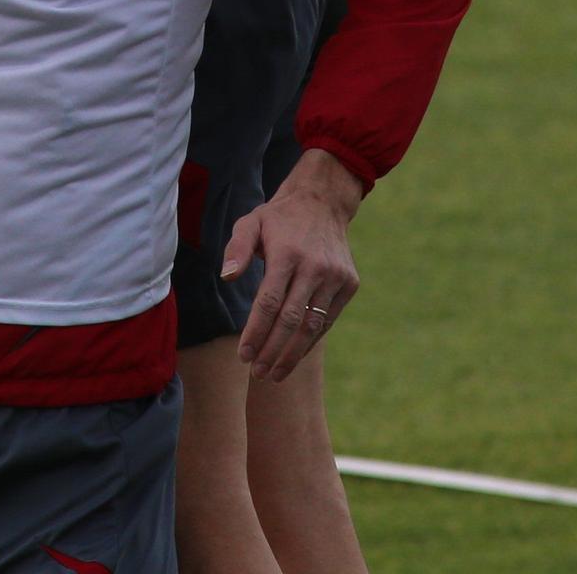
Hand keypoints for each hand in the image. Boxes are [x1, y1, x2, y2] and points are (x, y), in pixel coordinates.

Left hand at [222, 149, 363, 382]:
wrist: (323, 203)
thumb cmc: (279, 219)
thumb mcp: (251, 222)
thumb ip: (237, 249)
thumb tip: (227, 277)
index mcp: (287, 253)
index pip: (269, 302)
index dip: (256, 332)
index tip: (243, 355)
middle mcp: (314, 267)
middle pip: (291, 320)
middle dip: (272, 351)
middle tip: (257, 374)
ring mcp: (335, 277)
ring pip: (312, 326)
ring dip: (292, 354)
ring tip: (274, 374)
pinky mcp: (349, 284)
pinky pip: (327, 321)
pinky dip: (310, 341)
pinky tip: (294, 355)